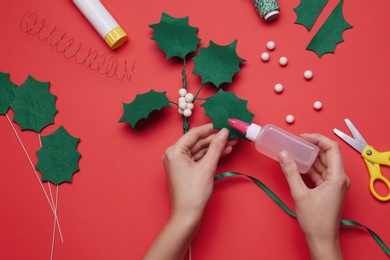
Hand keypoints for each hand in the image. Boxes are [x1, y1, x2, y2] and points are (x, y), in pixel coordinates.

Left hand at [144, 124, 235, 259]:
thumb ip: (216, 147)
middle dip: (215, 139)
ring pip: (200, 150)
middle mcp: (174, 154)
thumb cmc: (193, 193)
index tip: (224, 124)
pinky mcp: (185, 170)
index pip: (194, 133)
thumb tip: (224, 132)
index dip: (210, 128)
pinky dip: (211, 155)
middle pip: (197, 141)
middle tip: (231, 134)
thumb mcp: (207, 167)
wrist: (187, 215)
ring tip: (232, 142)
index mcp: (174, 151)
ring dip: (215, 147)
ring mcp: (179, 162)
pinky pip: (199, 158)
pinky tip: (225, 151)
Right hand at [278, 133, 349, 259]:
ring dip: (310, 157)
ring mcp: (335, 184)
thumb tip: (284, 155)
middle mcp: (339, 178)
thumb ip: (291, 172)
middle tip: (296, 142)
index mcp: (337, 177)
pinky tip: (298, 165)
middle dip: (312, 146)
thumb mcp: (300, 194)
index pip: (331, 148)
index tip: (303, 137)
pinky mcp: (330, 189)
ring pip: (323, 163)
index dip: (317, 139)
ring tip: (294, 151)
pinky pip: (320, 172)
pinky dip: (310, 168)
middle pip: (328, 154)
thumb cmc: (316, 221)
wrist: (322, 239)